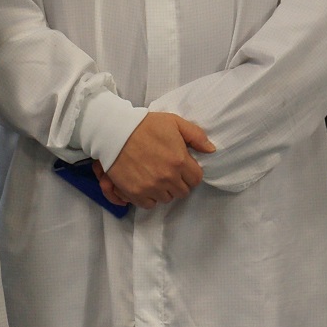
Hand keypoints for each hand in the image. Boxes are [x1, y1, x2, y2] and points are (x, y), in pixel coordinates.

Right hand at [99, 112, 213, 206]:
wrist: (115, 131)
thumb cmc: (145, 125)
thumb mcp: (174, 122)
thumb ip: (196, 136)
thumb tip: (211, 150)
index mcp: (179, 160)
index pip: (196, 179)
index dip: (191, 173)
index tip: (183, 167)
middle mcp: (167, 177)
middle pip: (182, 192)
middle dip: (179, 182)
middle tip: (169, 172)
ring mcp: (151, 187)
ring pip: (166, 199)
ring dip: (164, 191)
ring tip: (156, 177)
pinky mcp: (135, 193)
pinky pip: (149, 204)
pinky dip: (149, 197)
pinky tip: (146, 185)